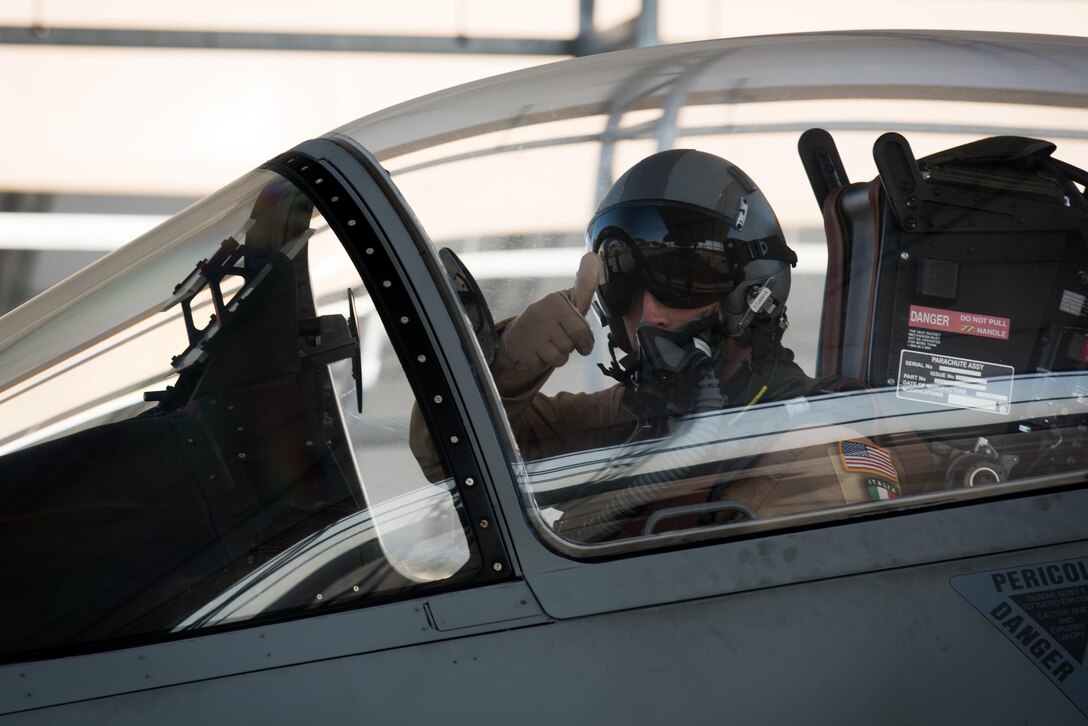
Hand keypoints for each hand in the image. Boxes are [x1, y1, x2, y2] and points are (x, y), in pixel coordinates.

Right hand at [493, 252, 600, 386]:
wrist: (518, 336)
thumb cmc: (552, 318)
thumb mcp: (570, 300)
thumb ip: (585, 283)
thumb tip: (593, 256)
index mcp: (556, 301)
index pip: (581, 329)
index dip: (585, 341)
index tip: (584, 346)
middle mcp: (542, 313)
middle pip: (572, 345)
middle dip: (571, 347)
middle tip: (563, 340)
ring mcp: (531, 332)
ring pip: (560, 357)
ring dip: (558, 356)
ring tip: (549, 344)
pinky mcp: (522, 349)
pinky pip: (544, 364)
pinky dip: (543, 362)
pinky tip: (536, 350)